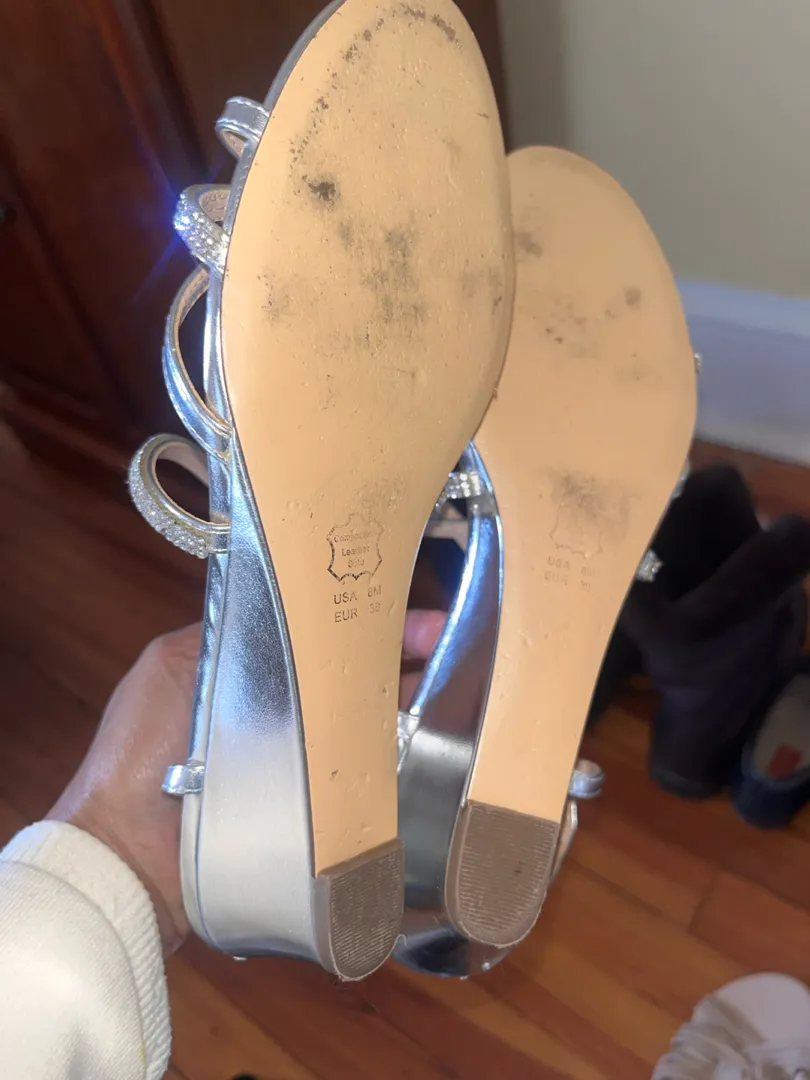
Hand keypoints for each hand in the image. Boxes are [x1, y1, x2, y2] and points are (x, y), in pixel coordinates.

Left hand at [48, 611, 444, 954]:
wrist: (129, 857)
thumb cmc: (143, 753)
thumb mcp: (172, 667)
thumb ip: (222, 633)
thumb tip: (285, 599)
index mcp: (244, 671)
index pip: (314, 635)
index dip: (359, 620)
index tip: (405, 606)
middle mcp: (277, 714)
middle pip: (346, 677)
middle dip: (398, 656)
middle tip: (449, 640)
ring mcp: (297, 763)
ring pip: (358, 724)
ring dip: (405, 703)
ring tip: (455, 681)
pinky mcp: (312, 810)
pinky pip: (354, 777)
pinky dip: (390, 761)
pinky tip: (432, 743)